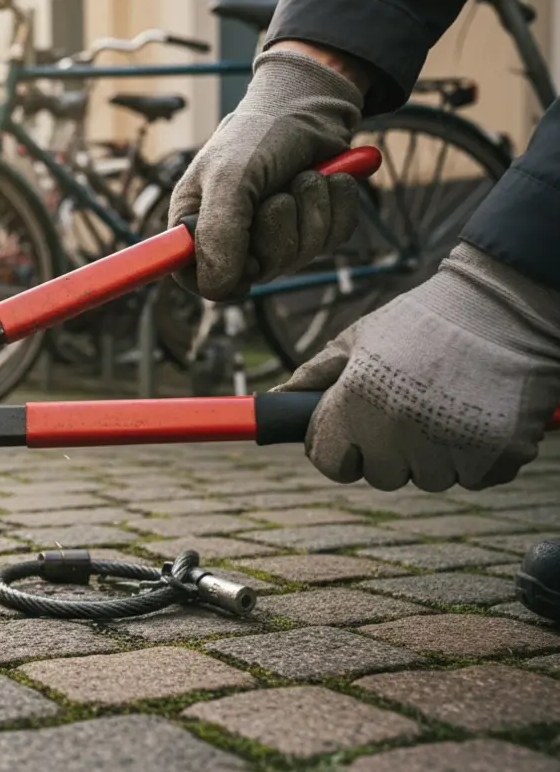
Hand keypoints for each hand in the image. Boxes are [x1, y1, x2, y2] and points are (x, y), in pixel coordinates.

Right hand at [168, 49, 364, 299]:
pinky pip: (332, 239)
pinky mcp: (314, 231)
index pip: (196, 280)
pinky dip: (336, 205)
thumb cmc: (259, 134)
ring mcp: (275, 238)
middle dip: (278, 230)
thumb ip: (218, 231)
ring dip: (311, 210)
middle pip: (256, 273)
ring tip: (303, 176)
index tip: (243, 264)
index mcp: (196, 225)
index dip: (218, 279)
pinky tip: (327, 180)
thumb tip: (217, 289)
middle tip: (278, 194)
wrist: (310, 107)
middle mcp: (233, 238)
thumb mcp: (230, 176)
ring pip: (299, 257)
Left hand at [273, 243, 559, 490]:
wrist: (503, 302)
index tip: (351, 433)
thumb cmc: (423, 318)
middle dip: (388, 451)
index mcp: (356, 404)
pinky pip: (474, 478)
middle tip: (408, 410)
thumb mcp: (358, 337)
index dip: (337, 448)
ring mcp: (450, 447)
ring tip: (445, 406)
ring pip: (428, 479)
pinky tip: (476, 415)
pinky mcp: (498, 455)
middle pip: (380, 475)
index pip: (329, 463)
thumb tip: (278, 398)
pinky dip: (476, 457)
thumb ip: (316, 373)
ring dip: (433, 455)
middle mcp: (398, 432)